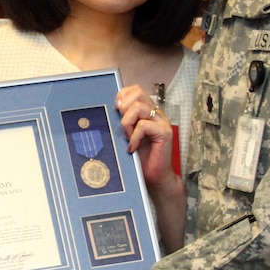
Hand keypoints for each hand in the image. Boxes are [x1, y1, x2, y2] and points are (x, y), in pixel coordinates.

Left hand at [116, 84, 185, 250]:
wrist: (155, 179)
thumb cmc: (140, 159)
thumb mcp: (126, 136)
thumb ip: (121, 122)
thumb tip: (104, 110)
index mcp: (148, 111)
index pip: (135, 90)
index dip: (122, 95)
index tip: (115, 109)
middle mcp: (156, 114)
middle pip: (138, 93)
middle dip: (124, 107)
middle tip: (122, 126)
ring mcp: (162, 122)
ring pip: (139, 107)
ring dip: (127, 123)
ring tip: (127, 138)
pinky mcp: (165, 133)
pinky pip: (144, 125)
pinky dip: (134, 136)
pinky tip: (132, 147)